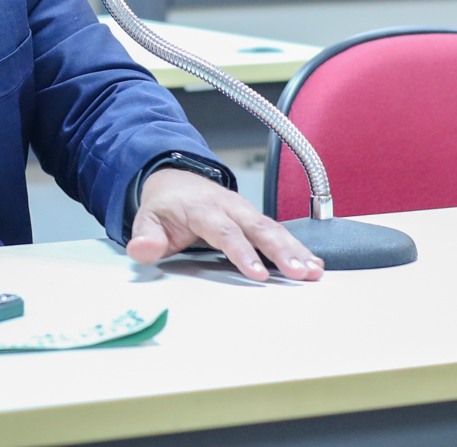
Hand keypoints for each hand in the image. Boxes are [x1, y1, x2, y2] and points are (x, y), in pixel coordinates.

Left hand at [125, 168, 323, 281]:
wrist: (177, 181)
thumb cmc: (166, 206)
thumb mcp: (147, 219)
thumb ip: (145, 236)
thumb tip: (141, 250)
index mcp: (204, 209)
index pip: (226, 232)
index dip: (243, 252)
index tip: (258, 273)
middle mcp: (231, 208)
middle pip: (260, 229)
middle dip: (282, 251)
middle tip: (301, 273)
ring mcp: (246, 212)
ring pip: (274, 230)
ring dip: (296, 250)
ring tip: (314, 271)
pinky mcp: (255, 219)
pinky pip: (279, 232)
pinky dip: (298, 247)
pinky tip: (315, 264)